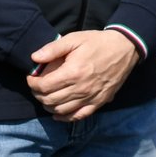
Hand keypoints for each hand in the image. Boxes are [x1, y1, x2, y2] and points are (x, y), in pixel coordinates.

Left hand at [26, 30, 140, 121]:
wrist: (124, 48)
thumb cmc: (97, 42)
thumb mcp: (74, 39)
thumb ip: (53, 49)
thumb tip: (34, 58)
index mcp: (73, 72)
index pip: (44, 86)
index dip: (33, 84)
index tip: (31, 78)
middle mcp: (81, 89)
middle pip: (50, 100)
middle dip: (38, 95)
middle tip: (36, 87)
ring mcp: (91, 98)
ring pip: (62, 110)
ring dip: (48, 106)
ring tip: (45, 97)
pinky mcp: (99, 102)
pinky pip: (79, 116)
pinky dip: (65, 118)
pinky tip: (57, 114)